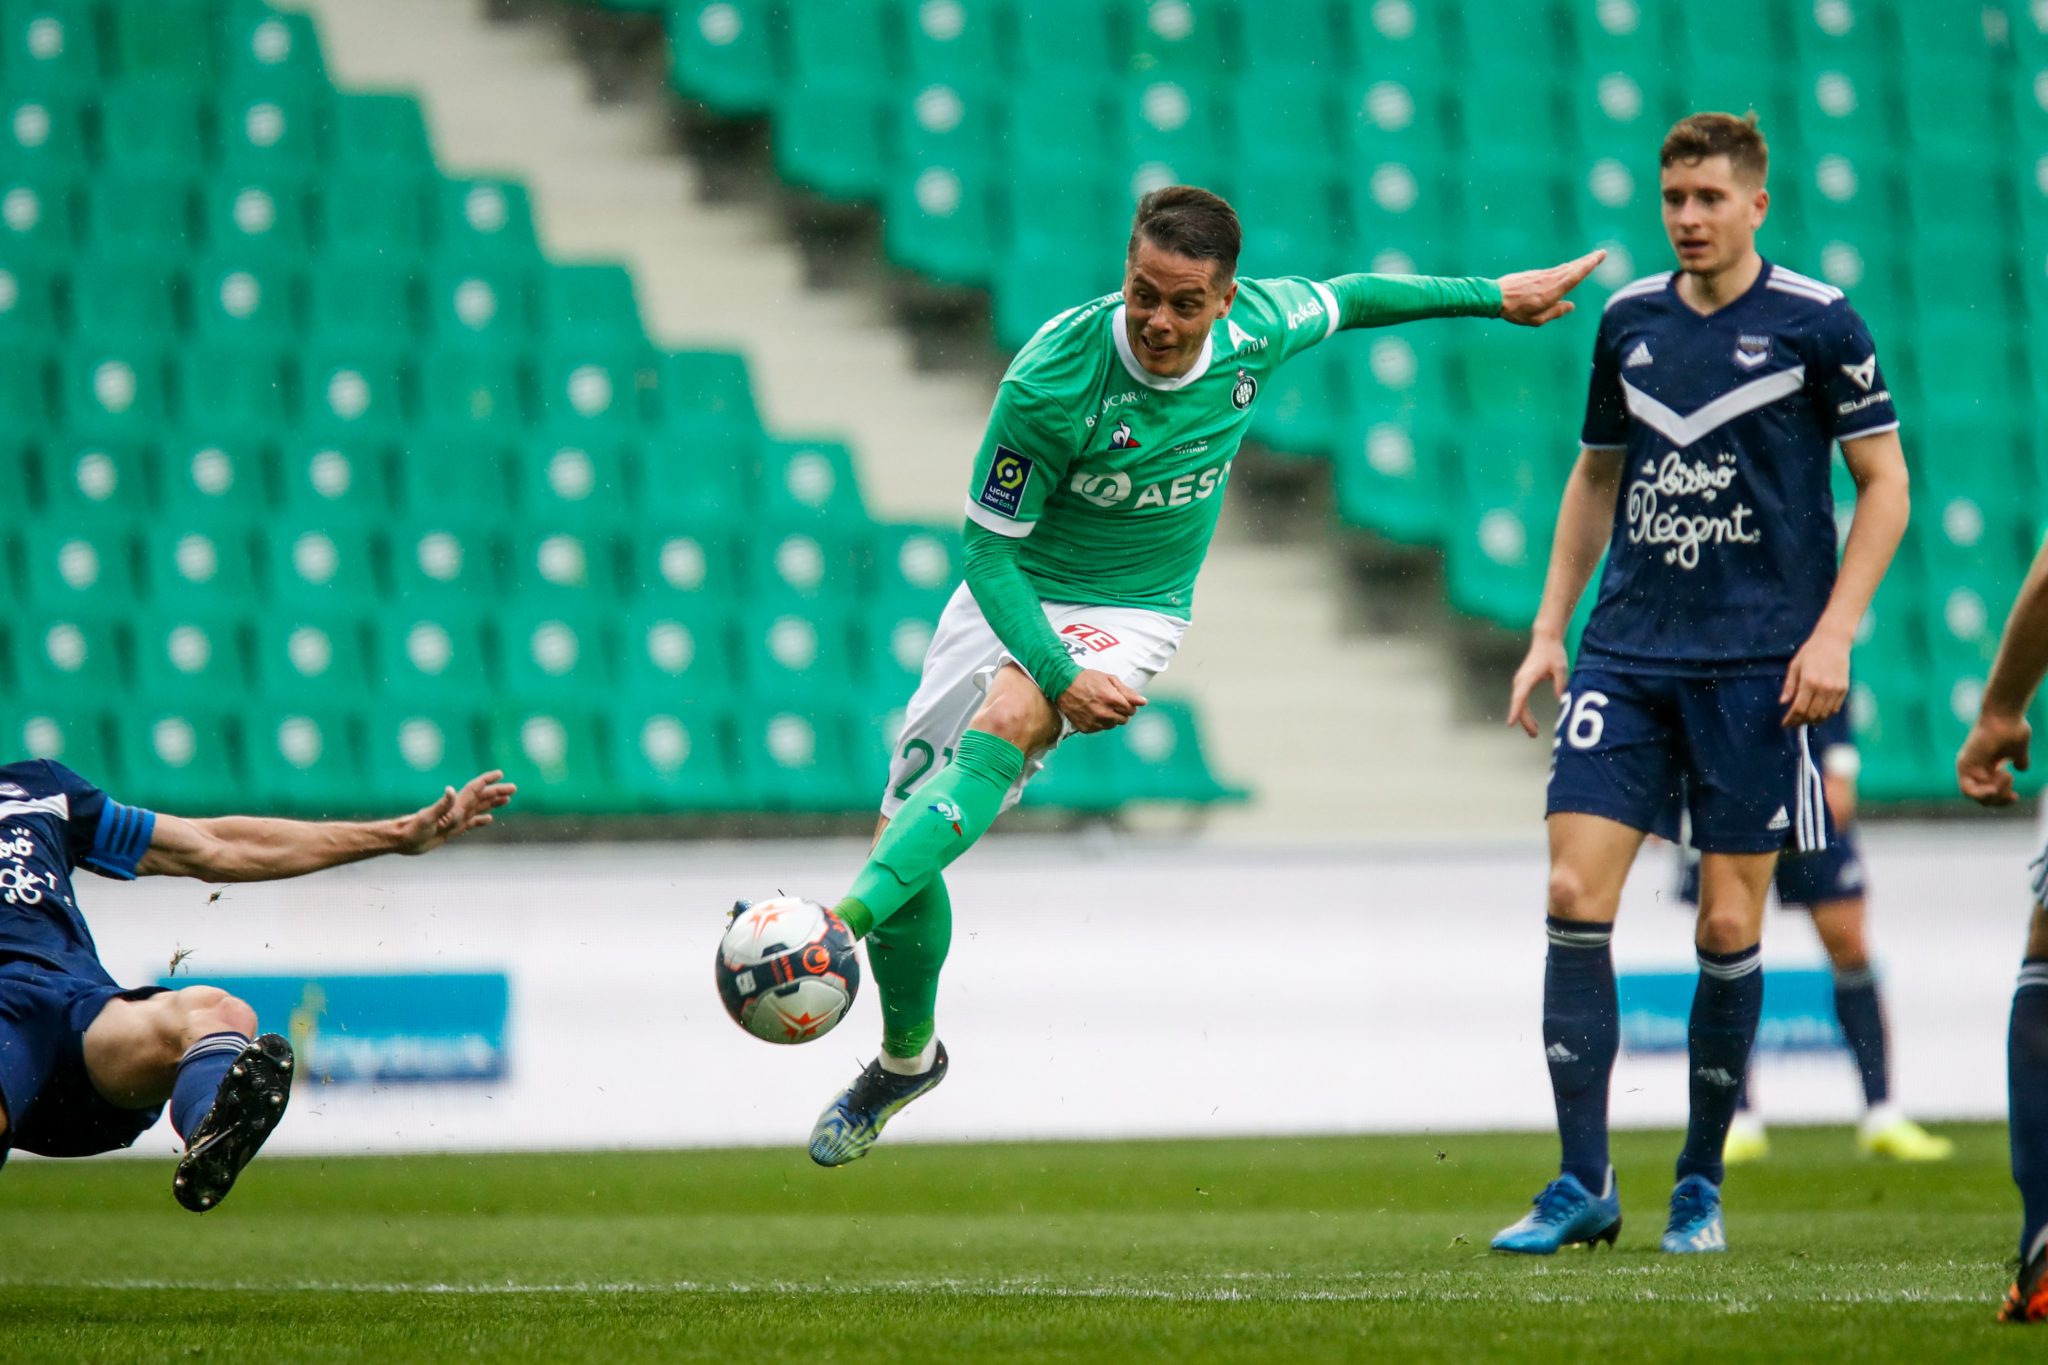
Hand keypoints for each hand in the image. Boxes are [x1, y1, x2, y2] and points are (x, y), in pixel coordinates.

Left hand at [396, 770, 516, 853]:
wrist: (403, 840)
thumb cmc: (413, 830)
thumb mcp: (427, 818)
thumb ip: (441, 804)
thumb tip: (451, 789)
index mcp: (454, 806)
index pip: (474, 789)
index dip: (487, 780)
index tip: (500, 774)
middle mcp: (456, 811)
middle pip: (481, 798)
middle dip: (497, 792)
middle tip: (514, 788)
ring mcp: (455, 820)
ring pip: (478, 809)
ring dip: (492, 803)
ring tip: (507, 799)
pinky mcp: (452, 830)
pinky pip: (471, 823)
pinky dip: (481, 820)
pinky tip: (489, 820)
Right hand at [1056, 669, 1145, 733]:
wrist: (1062, 684)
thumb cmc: (1087, 679)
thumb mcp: (1109, 679)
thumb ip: (1127, 691)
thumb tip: (1143, 702)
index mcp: (1112, 699)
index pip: (1132, 710)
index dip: (1129, 704)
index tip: (1122, 700)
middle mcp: (1104, 713)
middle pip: (1124, 720)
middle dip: (1121, 712)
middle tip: (1111, 703)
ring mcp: (1094, 722)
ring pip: (1112, 725)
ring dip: (1111, 717)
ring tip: (1101, 706)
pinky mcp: (1085, 728)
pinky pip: (1100, 728)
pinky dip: (1099, 722)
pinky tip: (1092, 712)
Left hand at [1498, 250, 1605, 326]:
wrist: (1495, 297)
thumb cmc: (1515, 311)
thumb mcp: (1536, 319)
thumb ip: (1555, 312)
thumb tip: (1571, 306)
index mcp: (1553, 291)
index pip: (1575, 276)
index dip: (1588, 265)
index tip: (1599, 256)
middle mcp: (1549, 280)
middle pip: (1572, 268)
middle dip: (1588, 261)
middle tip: (1601, 253)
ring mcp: (1542, 275)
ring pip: (1564, 268)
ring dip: (1577, 263)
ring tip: (1589, 260)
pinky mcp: (1535, 274)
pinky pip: (1555, 270)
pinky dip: (1565, 268)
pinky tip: (1568, 268)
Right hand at [1508, 634, 1569, 736]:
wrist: (1545, 640)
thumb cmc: (1553, 653)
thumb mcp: (1561, 668)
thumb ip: (1561, 684)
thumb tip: (1561, 700)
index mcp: (1528, 677)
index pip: (1520, 697)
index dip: (1515, 711)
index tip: (1510, 723)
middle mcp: (1520, 680)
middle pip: (1519, 704)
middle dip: (1524, 721)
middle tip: (1534, 735)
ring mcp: (1520, 682)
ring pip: (1518, 704)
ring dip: (1524, 718)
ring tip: (1534, 732)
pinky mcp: (1523, 683)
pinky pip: (1520, 700)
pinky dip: (1524, 711)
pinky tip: (1531, 721)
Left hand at [1780, 627, 1850, 726]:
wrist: (1834, 641)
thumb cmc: (1812, 651)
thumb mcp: (1795, 666)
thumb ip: (1789, 686)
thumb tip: (1783, 702)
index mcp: (1809, 681)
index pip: (1799, 708)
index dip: (1791, 719)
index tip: (1785, 724)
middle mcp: (1823, 687)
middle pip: (1811, 714)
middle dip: (1800, 722)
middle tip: (1793, 723)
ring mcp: (1836, 689)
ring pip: (1824, 714)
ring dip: (1813, 720)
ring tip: (1804, 720)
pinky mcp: (1844, 689)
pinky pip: (1835, 709)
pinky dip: (1825, 714)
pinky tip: (1818, 713)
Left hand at [1958, 711, 2031, 806]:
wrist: (2005, 714)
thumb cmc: (2012, 728)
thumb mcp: (2017, 750)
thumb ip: (2018, 760)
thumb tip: (2021, 768)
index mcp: (1984, 768)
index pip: (1987, 794)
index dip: (2000, 800)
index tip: (2015, 797)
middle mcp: (1973, 769)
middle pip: (1981, 800)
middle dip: (1999, 801)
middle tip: (2013, 794)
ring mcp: (1967, 766)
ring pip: (1976, 797)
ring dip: (1995, 794)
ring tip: (2007, 775)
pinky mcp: (1965, 763)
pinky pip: (1969, 790)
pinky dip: (1983, 793)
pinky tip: (1998, 782)